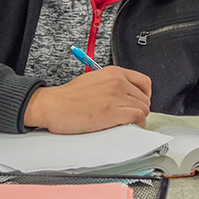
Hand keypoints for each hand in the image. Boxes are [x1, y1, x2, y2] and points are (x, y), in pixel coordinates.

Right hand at [24, 66, 151, 133]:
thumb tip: (126, 94)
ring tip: (129, 123)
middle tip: (131, 116)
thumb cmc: (69, 96)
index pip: (144, 82)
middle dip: (140, 108)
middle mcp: (118, 82)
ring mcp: (116, 96)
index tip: (140, 102)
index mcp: (114, 72)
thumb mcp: (95, 79)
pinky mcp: (113, 112)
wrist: (52, 105)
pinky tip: (129, 126)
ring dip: (139, 118)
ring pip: (143, 108)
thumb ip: (112, 84)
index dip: (145, 95)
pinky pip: (137, 117)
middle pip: (144, 97)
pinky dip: (137, 123)